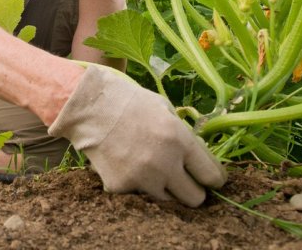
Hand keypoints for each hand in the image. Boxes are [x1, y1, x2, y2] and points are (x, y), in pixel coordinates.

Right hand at [48, 65, 225, 206]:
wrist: (88, 106)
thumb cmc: (129, 101)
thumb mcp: (165, 109)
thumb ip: (184, 135)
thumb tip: (200, 156)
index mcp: (180, 140)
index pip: (211, 176)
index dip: (214, 179)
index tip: (209, 179)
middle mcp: (164, 163)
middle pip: (194, 198)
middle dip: (192, 190)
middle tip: (184, 180)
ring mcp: (141, 178)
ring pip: (167, 201)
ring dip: (164, 189)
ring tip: (150, 168)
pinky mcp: (121, 187)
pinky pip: (137, 194)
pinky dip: (135, 183)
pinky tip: (126, 163)